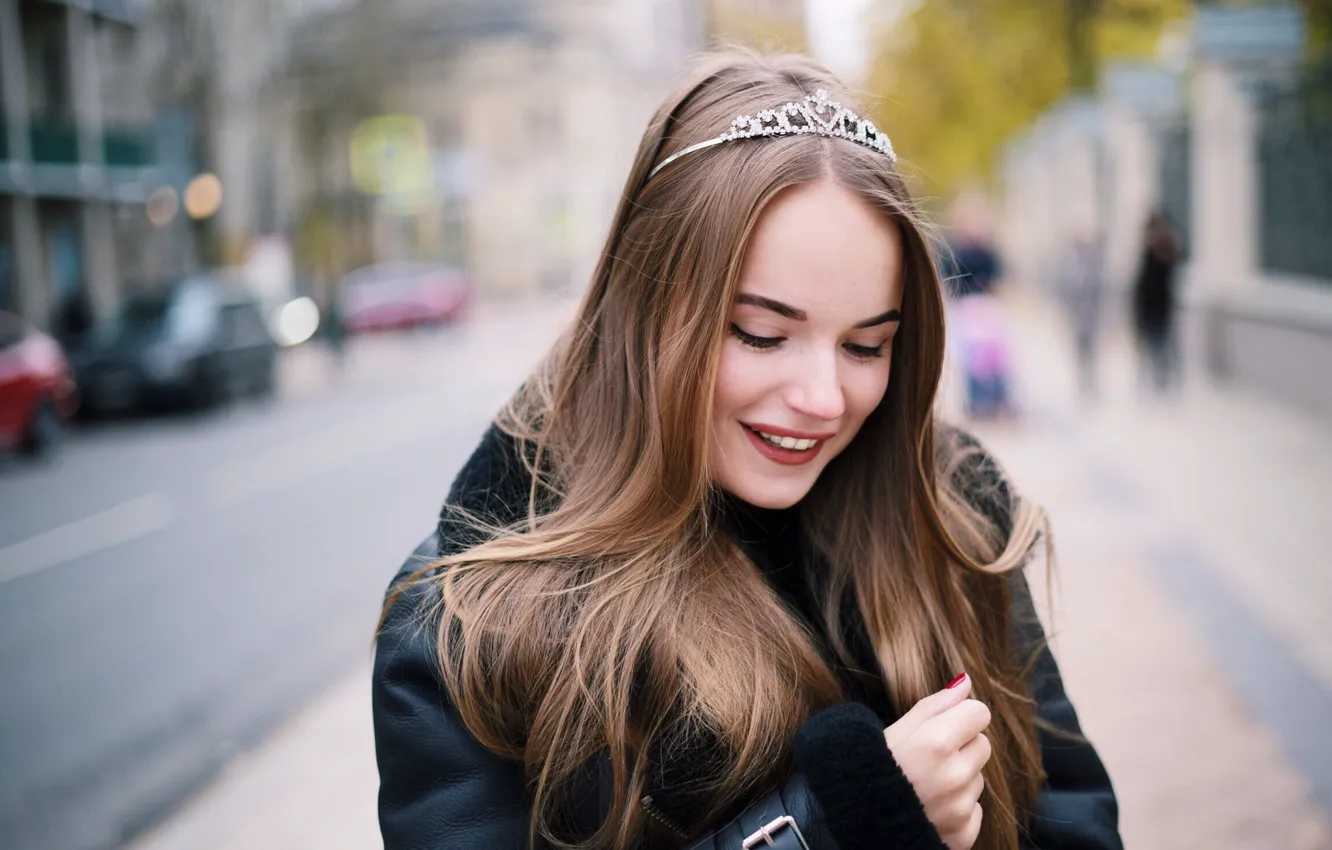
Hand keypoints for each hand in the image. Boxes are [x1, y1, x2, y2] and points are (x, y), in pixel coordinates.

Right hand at [883, 673, 991, 849]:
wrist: (852, 822)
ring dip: (959, 777)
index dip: (961, 716)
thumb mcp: (895, 731)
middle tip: (929, 757)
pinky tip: (931, 807)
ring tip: (925, 784)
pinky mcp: (963, 835)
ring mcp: (959, 808)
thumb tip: (965, 681)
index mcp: (935, 742)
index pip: (979, 713)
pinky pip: (975, 811)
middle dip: (962, 746)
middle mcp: (953, 775)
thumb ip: (935, 705)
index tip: (943, 725)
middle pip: (983, 744)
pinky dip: (959, 809)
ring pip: (977, 778)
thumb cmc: (868, 770)